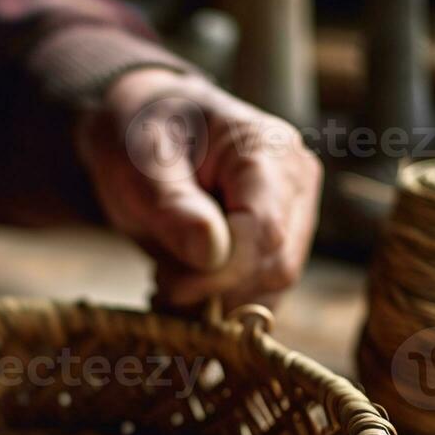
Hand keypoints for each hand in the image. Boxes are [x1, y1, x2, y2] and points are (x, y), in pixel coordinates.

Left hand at [76, 68, 322, 310]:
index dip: (221, 272)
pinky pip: (260, 293)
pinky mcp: (278, 245)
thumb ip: (174, 208)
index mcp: (266, 149)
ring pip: (272, 289)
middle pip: (276, 266)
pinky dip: (220, 304)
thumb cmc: (140, 139)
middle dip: (216, 291)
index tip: (170, 288)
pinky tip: (184, 285)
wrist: (142, 131)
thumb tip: (212, 252)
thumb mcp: (140, 166)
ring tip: (169, 279)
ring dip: (217, 302)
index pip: (265, 231)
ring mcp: (293, 216)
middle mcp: (294, 183)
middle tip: (163, 283)